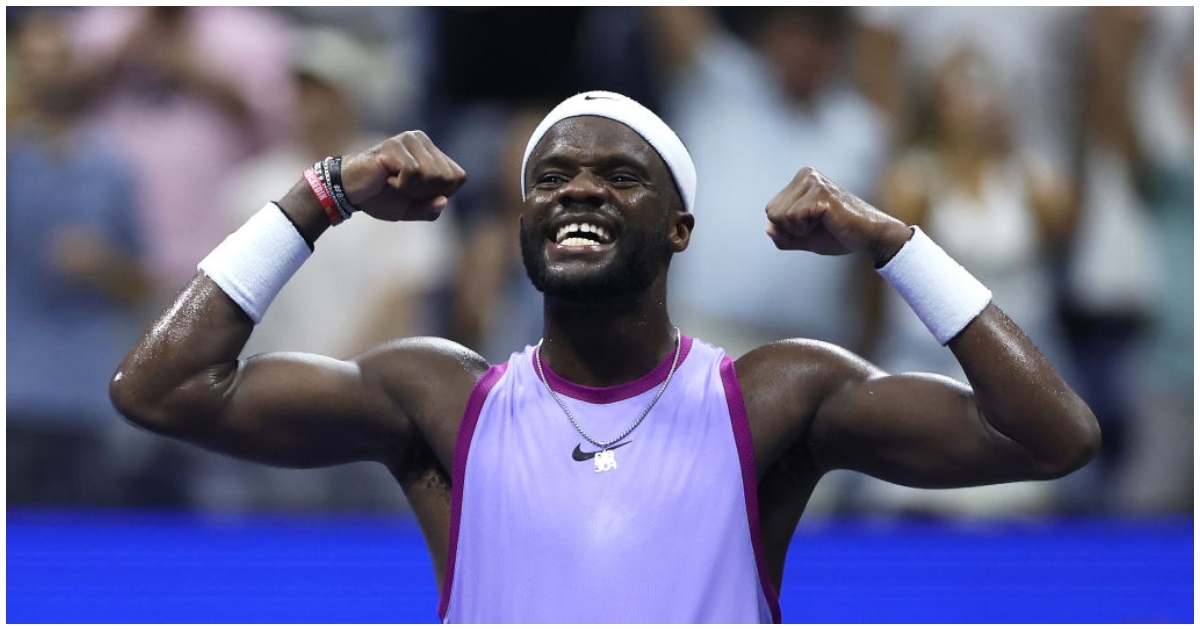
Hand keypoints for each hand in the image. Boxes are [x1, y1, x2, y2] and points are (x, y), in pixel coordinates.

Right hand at [341, 131, 466, 221]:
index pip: (458, 177)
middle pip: (447, 178)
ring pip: (432, 175)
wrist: (347, 191)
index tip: (416, 193)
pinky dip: (401, 185)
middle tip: (402, 188)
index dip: (441, 193)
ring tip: (393, 183)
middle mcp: (422, 140)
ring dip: (412, 189)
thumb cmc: (380, 197)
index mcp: (431, 151)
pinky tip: (386, 179)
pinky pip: (413, 173)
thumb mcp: (410, 209)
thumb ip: (429, 209)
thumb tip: (444, 201)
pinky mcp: (394, 146)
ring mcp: (408, 140)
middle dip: (426, 193)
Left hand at [765, 166, 910, 266]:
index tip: (813, 224)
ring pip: (779, 215)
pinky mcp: (820, 194)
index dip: (788, 227)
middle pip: (772, 211)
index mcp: (801, 180)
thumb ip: (784, 235)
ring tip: (824, 222)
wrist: (870, 237)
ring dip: (799, 229)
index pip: (771, 210)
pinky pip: (792, 217)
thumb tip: (767, 228)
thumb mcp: (804, 238)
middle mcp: (806, 174)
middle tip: (819, 224)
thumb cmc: (839, 235)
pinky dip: (805, 229)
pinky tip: (827, 222)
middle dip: (791, 228)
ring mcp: (813, 182)